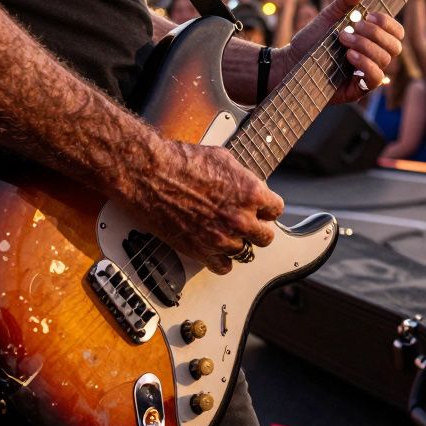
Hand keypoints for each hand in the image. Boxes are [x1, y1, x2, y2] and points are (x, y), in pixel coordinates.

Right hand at [134, 141, 283, 273]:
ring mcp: (222, 238)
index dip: (266, 208)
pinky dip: (221, 260)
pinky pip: (224, 267)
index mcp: (251, 193)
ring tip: (225, 233)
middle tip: (246, 223)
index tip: (260, 209)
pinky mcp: (201, 252)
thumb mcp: (224, 159)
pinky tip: (215, 249)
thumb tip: (250, 186)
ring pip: (245, 253)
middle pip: (266, 237)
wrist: (150, 175)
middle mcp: (241, 219)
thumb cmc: (182, 162)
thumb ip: (243, 178)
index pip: (276, 210)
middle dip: (257, 229)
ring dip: (237, 243)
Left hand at [278, 0, 404, 103]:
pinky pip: (376, 78)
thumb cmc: (311, 40)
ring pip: (385, 60)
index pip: (396, 32)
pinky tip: (350, 56)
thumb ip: (346, 1)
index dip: (388, 23)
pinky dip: (366, 65)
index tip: (369, 15)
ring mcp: (367, 73)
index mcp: (371, 39)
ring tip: (343, 39)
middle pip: (395, 46)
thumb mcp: (329, 17)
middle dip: (376, 34)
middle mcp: (373, 56)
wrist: (291, 62)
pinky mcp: (359, 89)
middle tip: (353, 27)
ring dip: (366, 46)